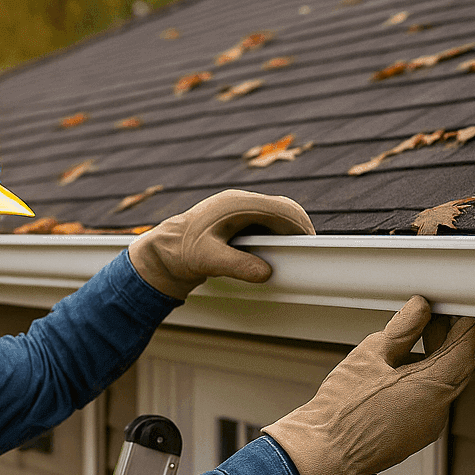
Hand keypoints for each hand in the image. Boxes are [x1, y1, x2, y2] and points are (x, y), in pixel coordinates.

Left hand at [127, 189, 314, 299]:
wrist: (165, 249)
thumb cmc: (182, 252)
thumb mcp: (208, 261)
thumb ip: (237, 266)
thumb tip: (266, 273)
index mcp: (236, 204)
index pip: (281, 210)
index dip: (299, 227)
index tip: (310, 245)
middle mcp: (240, 201)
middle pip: (283, 208)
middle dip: (298, 228)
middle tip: (308, 251)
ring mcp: (239, 207)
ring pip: (277, 213)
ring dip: (288, 230)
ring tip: (296, 252)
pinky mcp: (238, 217)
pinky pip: (266, 220)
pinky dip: (277, 233)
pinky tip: (278, 250)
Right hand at [262, 297, 474, 474]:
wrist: (323, 452)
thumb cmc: (341, 411)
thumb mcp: (370, 354)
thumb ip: (402, 328)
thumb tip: (419, 309)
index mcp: (434, 387)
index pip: (466, 346)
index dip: (462, 323)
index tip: (450, 311)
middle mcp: (439, 410)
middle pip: (459, 366)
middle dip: (447, 341)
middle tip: (428, 322)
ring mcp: (428, 427)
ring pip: (444, 386)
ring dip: (432, 362)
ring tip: (405, 347)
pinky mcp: (415, 436)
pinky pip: (429, 404)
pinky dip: (421, 384)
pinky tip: (394, 375)